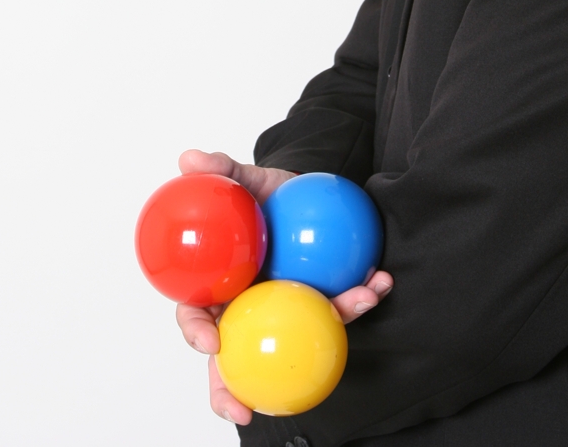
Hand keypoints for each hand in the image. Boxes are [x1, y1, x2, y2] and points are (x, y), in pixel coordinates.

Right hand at [174, 149, 393, 425]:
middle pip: (236, 359)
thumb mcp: (243, 178)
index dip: (197, 335)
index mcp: (221, 286)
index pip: (197, 316)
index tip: (211, 342)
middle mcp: (252, 309)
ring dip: (337, 322)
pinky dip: (363, 295)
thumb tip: (187, 158)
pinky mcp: (325, 303)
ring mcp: (291, 311)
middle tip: (250, 409)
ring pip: (302, 338)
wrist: (304, 192)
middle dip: (236, 392)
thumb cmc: (262, 194)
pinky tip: (379, 281)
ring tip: (359, 302)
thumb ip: (219, 169)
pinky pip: (343, 307)